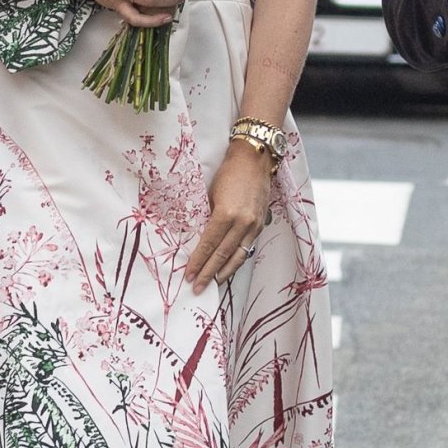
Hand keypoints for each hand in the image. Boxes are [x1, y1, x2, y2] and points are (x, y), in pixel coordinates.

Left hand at [185, 141, 272, 293]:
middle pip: (222, 255)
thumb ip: (206, 217)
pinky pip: (247, 248)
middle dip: (208, 273)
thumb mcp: (210, 193)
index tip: (188, 274)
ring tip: (213, 283)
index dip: (197, 262)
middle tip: (196, 287)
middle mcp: (242, 222)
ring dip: (224, 272)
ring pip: (237, 256)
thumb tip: (196, 237)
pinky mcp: (260, 225)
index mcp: (226, 213)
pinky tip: (228, 268)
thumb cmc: (228, 173)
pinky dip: (237, 261)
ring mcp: (254, 225)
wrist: (255, 160)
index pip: (208, 245)